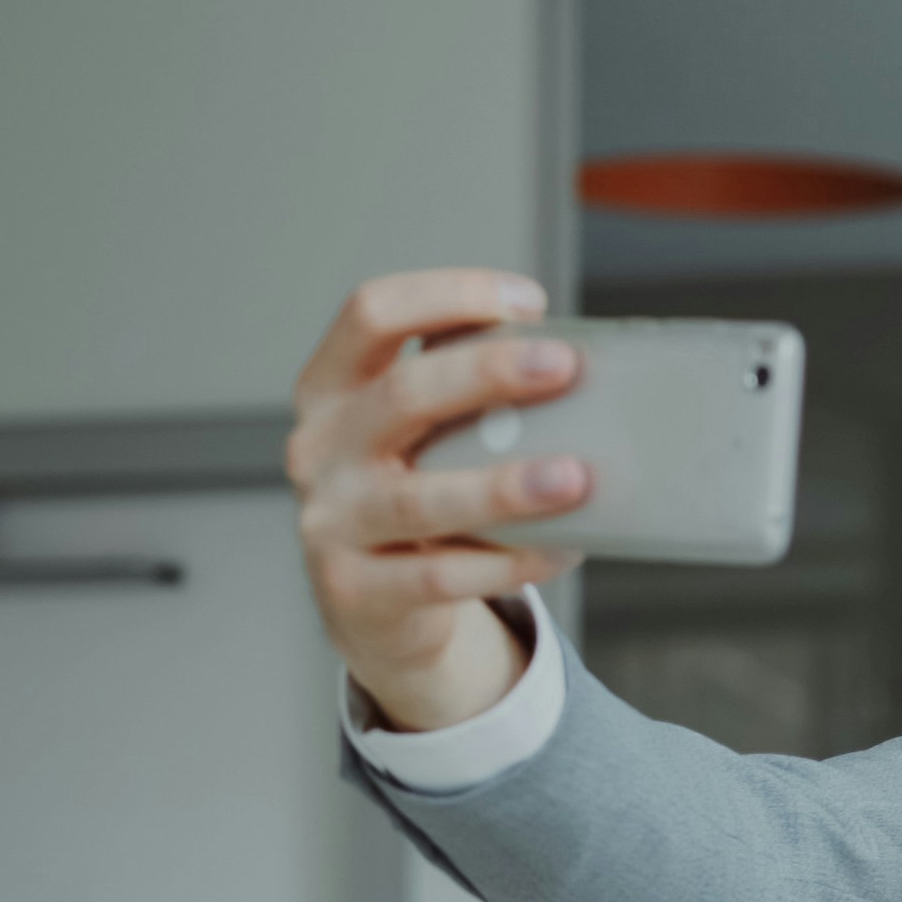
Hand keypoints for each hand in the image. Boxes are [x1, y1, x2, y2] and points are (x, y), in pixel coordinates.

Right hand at [284, 269, 592, 731]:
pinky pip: (444, 574)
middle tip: (563, 365)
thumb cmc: (415, 494)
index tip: (528, 301)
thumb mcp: (422, 436)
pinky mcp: (357, 590)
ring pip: (421, 498)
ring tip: (576, 477)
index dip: (448, 295)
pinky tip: (563, 548)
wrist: (372, 606)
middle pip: (402, 394)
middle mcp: (320, 448)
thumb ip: (470, 400)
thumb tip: (581, 368)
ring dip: (505, 486)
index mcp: (333, 390)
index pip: (372, 315)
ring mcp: (330, 522)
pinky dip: (511, 561)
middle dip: (487, 373)